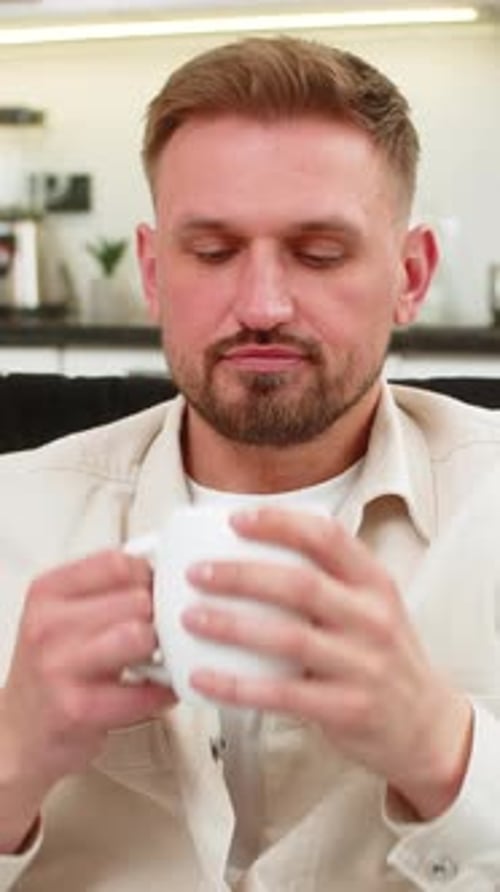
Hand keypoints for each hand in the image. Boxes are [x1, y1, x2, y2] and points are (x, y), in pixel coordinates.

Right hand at [0, 550, 174, 850]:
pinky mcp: (78, 709)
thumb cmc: (53, 667)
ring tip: (155, 658)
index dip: (147, 577)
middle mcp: (48, 625)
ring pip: (138, 636)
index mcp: (48, 592)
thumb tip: (161, 569)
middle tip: (157, 631)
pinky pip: (143, 691)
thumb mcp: (63, 614)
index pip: (116, 563)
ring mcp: (59, 667)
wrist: (19, 731)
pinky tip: (158, 690)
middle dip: (157, 617)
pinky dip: (162, 691)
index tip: (153, 592)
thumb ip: (105, 588)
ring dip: (158, 649)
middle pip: (136, 599)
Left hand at [183, 507, 472, 819]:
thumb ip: (327, 580)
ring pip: (289, 637)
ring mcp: (362, 665)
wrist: (428, 726)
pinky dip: (237, 685)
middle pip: (300, 584)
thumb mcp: (372, 606)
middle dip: (242, 575)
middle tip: (198, 572)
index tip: (238, 520)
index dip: (279, 523)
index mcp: (374, 584)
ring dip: (233, 625)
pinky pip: (282, 694)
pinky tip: (205, 677)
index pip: (327, 537)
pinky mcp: (346, 708)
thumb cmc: (384, 659)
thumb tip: (252, 554)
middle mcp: (371, 618)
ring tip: (192, 618)